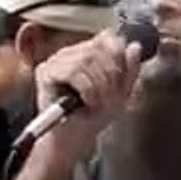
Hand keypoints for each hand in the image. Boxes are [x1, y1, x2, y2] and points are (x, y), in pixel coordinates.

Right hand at [34, 29, 142, 161]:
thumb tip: (135, 47)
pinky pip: (73, 70)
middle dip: (112, 75)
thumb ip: (129, 71)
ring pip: (87, 58)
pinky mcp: (45, 72)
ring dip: (100, 84)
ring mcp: (56, 61)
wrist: (72, 141)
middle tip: (112, 97)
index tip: (122, 80)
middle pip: (98, 47)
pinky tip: (88, 101)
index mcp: (88, 54)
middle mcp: (70, 53)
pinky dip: (87, 88)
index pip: (107, 38)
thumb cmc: (92, 118)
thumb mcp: (120, 94)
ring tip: (100, 102)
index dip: (119, 56)